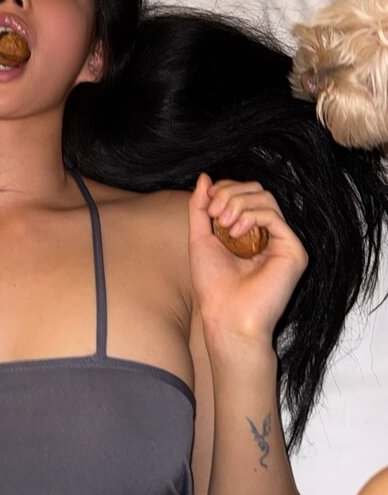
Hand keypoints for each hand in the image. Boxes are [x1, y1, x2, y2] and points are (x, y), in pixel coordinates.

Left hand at [188, 174, 307, 353]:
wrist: (225, 316)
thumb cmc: (213, 285)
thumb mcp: (200, 237)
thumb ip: (200, 207)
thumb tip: (204, 177)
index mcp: (250, 230)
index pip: (244, 192)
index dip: (224, 189)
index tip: (206, 205)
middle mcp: (270, 234)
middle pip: (256, 190)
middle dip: (230, 193)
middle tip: (214, 215)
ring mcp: (283, 242)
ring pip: (265, 198)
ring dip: (238, 204)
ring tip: (223, 225)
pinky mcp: (294, 251)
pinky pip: (274, 216)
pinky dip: (251, 216)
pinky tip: (236, 233)